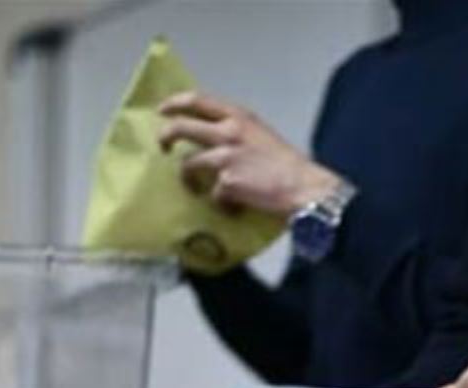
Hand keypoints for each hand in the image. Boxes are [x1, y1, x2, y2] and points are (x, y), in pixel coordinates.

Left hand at [158, 92, 341, 219]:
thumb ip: (238, 133)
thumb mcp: (261, 135)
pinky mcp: (226, 182)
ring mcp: (225, 157)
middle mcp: (229, 132)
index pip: (198, 100)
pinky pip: (212, 194)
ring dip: (187, 179)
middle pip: (181, 127)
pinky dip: (220, 203)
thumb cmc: (287, 165)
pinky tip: (233, 208)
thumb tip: (215, 141)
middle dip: (166, 136)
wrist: (304, 188)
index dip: (175, 103)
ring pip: (188, 164)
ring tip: (195, 189)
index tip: (163, 110)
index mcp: (239, 116)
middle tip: (163, 146)